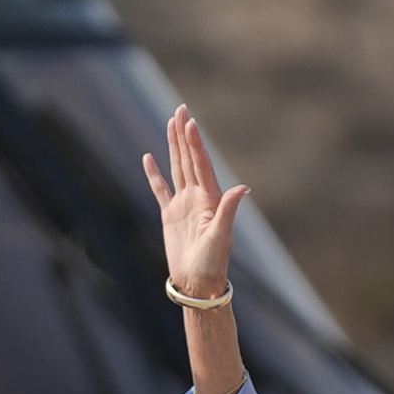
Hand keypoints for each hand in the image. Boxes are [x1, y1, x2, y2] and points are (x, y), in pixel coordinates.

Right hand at [142, 104, 253, 303]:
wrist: (198, 283)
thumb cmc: (212, 263)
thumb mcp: (221, 236)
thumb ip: (229, 209)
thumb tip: (243, 187)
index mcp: (210, 199)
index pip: (201, 164)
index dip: (195, 143)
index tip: (190, 123)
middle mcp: (197, 197)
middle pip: (189, 159)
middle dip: (184, 135)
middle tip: (180, 109)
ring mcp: (183, 204)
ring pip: (177, 168)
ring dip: (173, 146)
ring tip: (170, 123)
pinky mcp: (170, 215)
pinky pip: (160, 189)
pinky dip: (154, 174)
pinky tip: (149, 158)